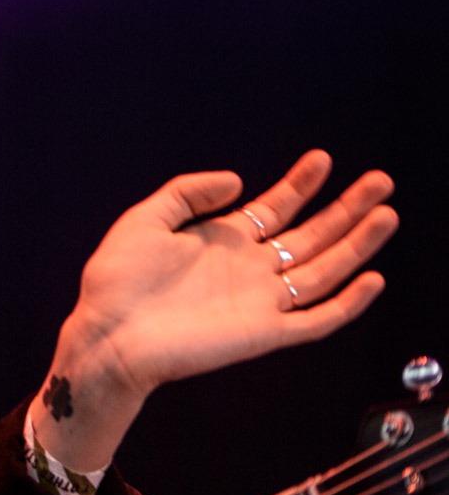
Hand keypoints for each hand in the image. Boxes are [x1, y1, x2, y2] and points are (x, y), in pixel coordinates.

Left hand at [40, 151, 395, 471]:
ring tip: (386, 214)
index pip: (276, 208)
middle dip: (346, 208)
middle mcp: (249, 269)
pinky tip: (371, 278)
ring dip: (356, 245)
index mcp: (224, 241)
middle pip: (312, 235)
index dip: (301, 184)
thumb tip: (239, 180)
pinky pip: (316, 320)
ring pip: (324, 271)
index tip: (323, 159)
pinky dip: (347, 304)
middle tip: (380, 181)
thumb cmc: (116, 282)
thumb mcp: (145, 220)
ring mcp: (260, 302)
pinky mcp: (264, 334)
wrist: (108, 335)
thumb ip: (187, 193)